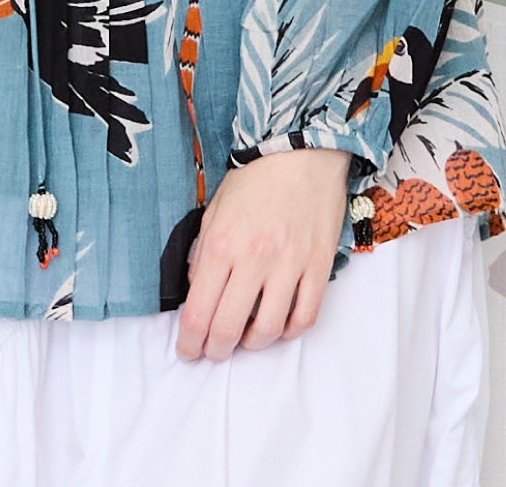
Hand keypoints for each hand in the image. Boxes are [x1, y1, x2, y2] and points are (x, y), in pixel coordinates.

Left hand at [174, 147, 352, 361]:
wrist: (303, 153)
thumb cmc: (256, 178)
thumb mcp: (215, 208)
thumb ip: (202, 251)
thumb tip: (197, 290)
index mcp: (222, 244)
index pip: (198, 312)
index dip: (189, 342)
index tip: (187, 350)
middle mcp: (253, 260)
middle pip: (227, 328)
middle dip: (214, 350)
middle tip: (212, 351)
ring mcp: (289, 266)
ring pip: (267, 330)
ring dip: (251, 344)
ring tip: (244, 339)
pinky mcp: (318, 267)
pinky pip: (304, 317)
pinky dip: (289, 332)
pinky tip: (278, 326)